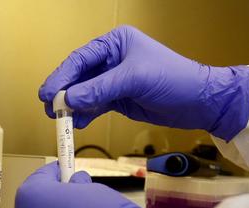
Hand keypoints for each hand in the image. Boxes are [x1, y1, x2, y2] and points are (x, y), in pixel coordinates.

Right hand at [39, 26, 248, 140]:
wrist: (200, 102)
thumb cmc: (175, 80)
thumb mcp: (134, 80)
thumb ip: (99, 89)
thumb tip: (68, 99)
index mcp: (115, 43)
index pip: (80, 59)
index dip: (61, 76)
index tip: (47, 94)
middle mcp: (112, 59)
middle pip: (78, 76)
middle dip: (63, 93)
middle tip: (50, 109)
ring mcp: (114, 80)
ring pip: (84, 93)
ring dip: (72, 106)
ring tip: (60, 119)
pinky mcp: (119, 98)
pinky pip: (94, 105)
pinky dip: (84, 114)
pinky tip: (77, 123)